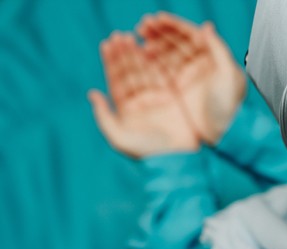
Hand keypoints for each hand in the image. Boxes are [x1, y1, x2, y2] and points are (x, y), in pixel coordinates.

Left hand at [89, 32, 198, 157]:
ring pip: (145, 71)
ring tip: (129, 37)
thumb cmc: (148, 152)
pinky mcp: (174, 97)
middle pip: (130, 73)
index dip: (111, 63)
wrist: (178, 159)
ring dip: (136, 54)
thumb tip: (91, 93)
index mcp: (127, 111)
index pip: (117, 82)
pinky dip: (156, 62)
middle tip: (118, 36)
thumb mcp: (119, 138)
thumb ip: (104, 117)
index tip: (107, 45)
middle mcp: (141, 103)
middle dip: (123, 54)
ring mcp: (158, 99)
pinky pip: (163, 75)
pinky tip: (148, 48)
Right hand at [138, 13, 245, 143]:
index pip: (189, 38)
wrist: (219, 141)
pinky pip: (156, 76)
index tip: (156, 19)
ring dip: (148, 47)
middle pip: (173, 46)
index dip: (172, 26)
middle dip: (157, 34)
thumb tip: (207, 27)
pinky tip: (138, 57)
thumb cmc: (228, 112)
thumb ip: (218, 49)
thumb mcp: (230, 78)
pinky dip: (145, 66)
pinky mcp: (172, 97)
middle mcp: (195, 72)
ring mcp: (182, 84)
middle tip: (142, 27)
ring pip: (163, 59)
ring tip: (133, 40)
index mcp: (210, 63)